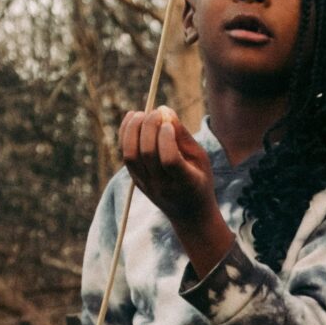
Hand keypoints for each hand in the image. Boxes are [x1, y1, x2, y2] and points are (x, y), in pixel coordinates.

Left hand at [119, 108, 228, 272]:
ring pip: (130, 154)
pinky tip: (133, 119)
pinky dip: (125, 134)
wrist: (189, 214)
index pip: (169, 160)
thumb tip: (163, 110)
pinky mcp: (136, 180)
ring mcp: (146, 185)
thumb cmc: (199, 180)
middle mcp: (162, 186)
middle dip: (149, 127)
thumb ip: (182, 136)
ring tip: (142, 114)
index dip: (166, 138)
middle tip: (156, 113)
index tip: (169, 124)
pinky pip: (125, 154)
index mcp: (185, 182)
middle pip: (147, 154)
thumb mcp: (200, 159)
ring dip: (133, 129)